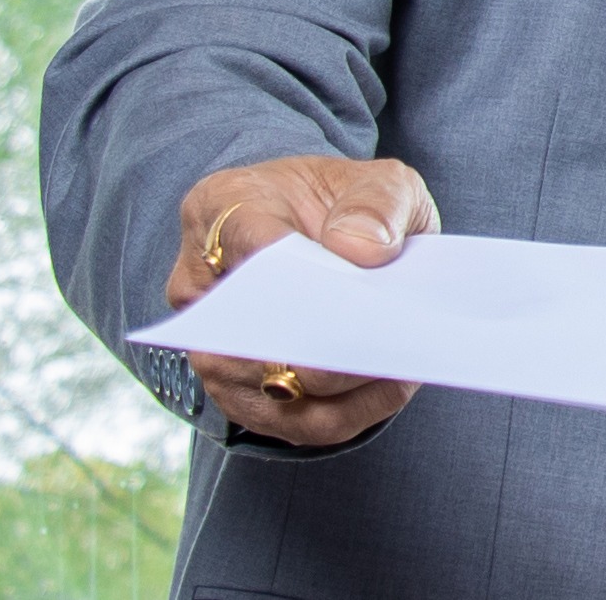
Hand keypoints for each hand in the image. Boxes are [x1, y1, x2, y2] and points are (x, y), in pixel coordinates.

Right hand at [164, 154, 441, 446]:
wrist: (334, 237)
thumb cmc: (352, 208)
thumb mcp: (383, 182)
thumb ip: (377, 203)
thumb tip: (360, 251)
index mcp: (222, 209)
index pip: (248, 245)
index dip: (301, 277)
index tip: (358, 292)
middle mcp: (199, 284)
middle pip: (255, 333)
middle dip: (330, 343)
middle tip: (392, 339)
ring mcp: (211, 345)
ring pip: (272, 389)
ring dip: (346, 386)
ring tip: (405, 365)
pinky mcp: (240, 394)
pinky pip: (292, 423)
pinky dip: (349, 412)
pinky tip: (393, 387)